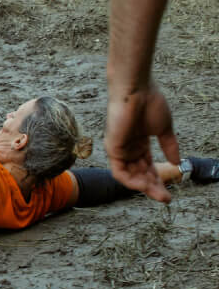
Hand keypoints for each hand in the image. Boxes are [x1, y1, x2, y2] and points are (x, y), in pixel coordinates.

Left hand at [104, 84, 179, 201]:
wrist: (136, 90)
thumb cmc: (150, 103)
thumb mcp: (163, 129)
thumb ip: (169, 146)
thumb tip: (176, 162)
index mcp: (139, 143)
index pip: (147, 167)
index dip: (158, 179)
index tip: (170, 191)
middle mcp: (127, 148)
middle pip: (139, 174)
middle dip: (153, 187)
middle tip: (166, 198)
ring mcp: (119, 148)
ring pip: (129, 175)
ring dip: (144, 187)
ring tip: (159, 194)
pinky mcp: (112, 148)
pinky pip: (119, 171)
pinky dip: (131, 180)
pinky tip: (144, 185)